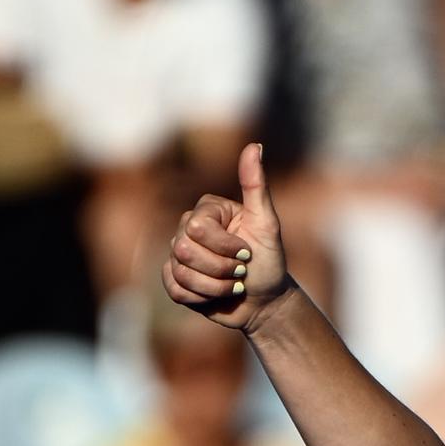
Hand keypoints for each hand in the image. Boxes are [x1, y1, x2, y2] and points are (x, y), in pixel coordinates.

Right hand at [163, 141, 286, 332]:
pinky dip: (200, 298)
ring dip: (214, 287)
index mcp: (206, 210)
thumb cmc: (270, 262)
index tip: (247, 254)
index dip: (224, 248)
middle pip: (185, 250)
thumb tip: (254, 145)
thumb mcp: (268, 225)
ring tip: (232, 286)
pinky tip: (215, 296)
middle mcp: (187, 227)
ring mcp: (179, 253)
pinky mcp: (175, 279)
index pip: (197, 228)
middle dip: (220, 269)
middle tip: (240, 273)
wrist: (265, 301)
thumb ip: (256, 186)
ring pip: (180, 272)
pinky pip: (175, 289)